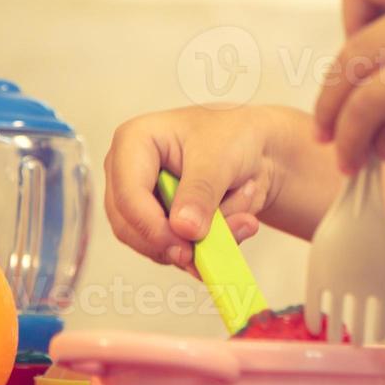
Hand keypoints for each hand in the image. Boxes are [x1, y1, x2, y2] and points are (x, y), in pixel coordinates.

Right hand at [104, 106, 280, 276]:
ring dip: (204, 240)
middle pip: (131, 227)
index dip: (153, 227)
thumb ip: (201, 192)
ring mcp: (144, 202)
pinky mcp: (163, 224)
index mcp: (134, 142)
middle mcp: (129, 174)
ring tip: (242, 213)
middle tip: (215, 245)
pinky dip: (211, 245)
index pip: (127, 196)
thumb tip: (183, 228)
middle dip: (178, 240)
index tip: (185, 246)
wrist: (258, 149)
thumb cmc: (234, 134)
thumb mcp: (221, 156)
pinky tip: (239, 219)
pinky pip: (178, 251)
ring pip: (156, 245)